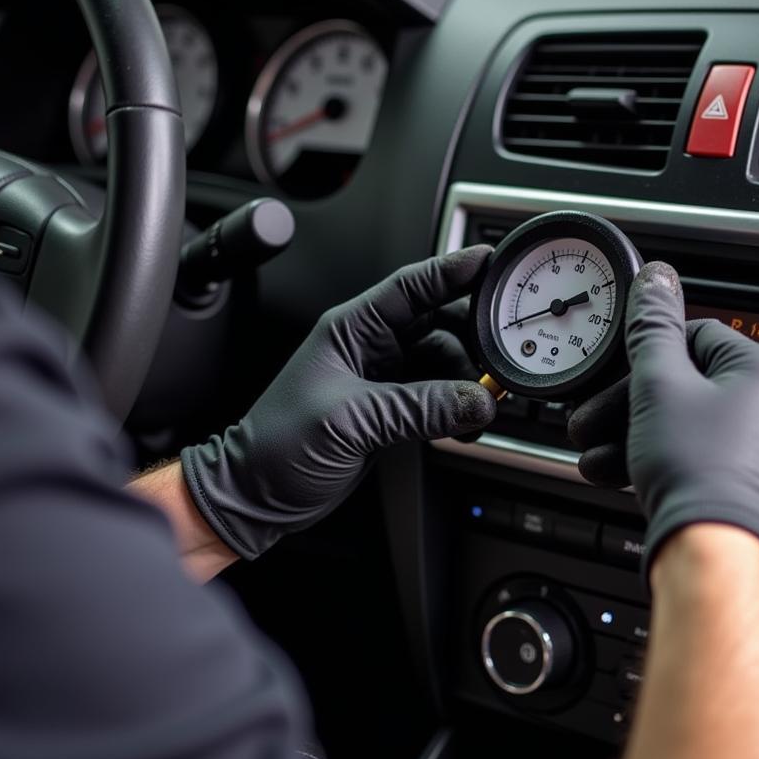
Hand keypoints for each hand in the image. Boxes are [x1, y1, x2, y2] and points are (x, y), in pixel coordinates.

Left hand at [181, 247, 497, 558]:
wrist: (255, 496)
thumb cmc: (276, 446)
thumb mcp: (351, 419)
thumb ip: (419, 407)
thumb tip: (476, 401)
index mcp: (352, 329)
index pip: (411, 286)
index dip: (452, 270)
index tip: (490, 262)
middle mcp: (371, 348)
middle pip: (438, 323)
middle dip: (473, 336)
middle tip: (502, 353)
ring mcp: (383, 380)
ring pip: (444, 363)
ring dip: (468, 381)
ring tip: (482, 404)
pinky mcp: (391, 413)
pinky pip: (438, 399)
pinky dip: (458, 409)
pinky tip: (466, 424)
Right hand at [568, 261, 758, 601]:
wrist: (721, 558)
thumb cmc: (698, 474)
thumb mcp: (658, 384)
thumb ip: (654, 326)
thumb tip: (657, 279)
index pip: (698, 338)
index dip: (648, 358)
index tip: (621, 378)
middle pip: (696, 391)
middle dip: (635, 409)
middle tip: (600, 424)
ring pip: (703, 432)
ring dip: (648, 441)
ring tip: (606, 461)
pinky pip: (720, 466)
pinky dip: (680, 468)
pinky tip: (642, 480)